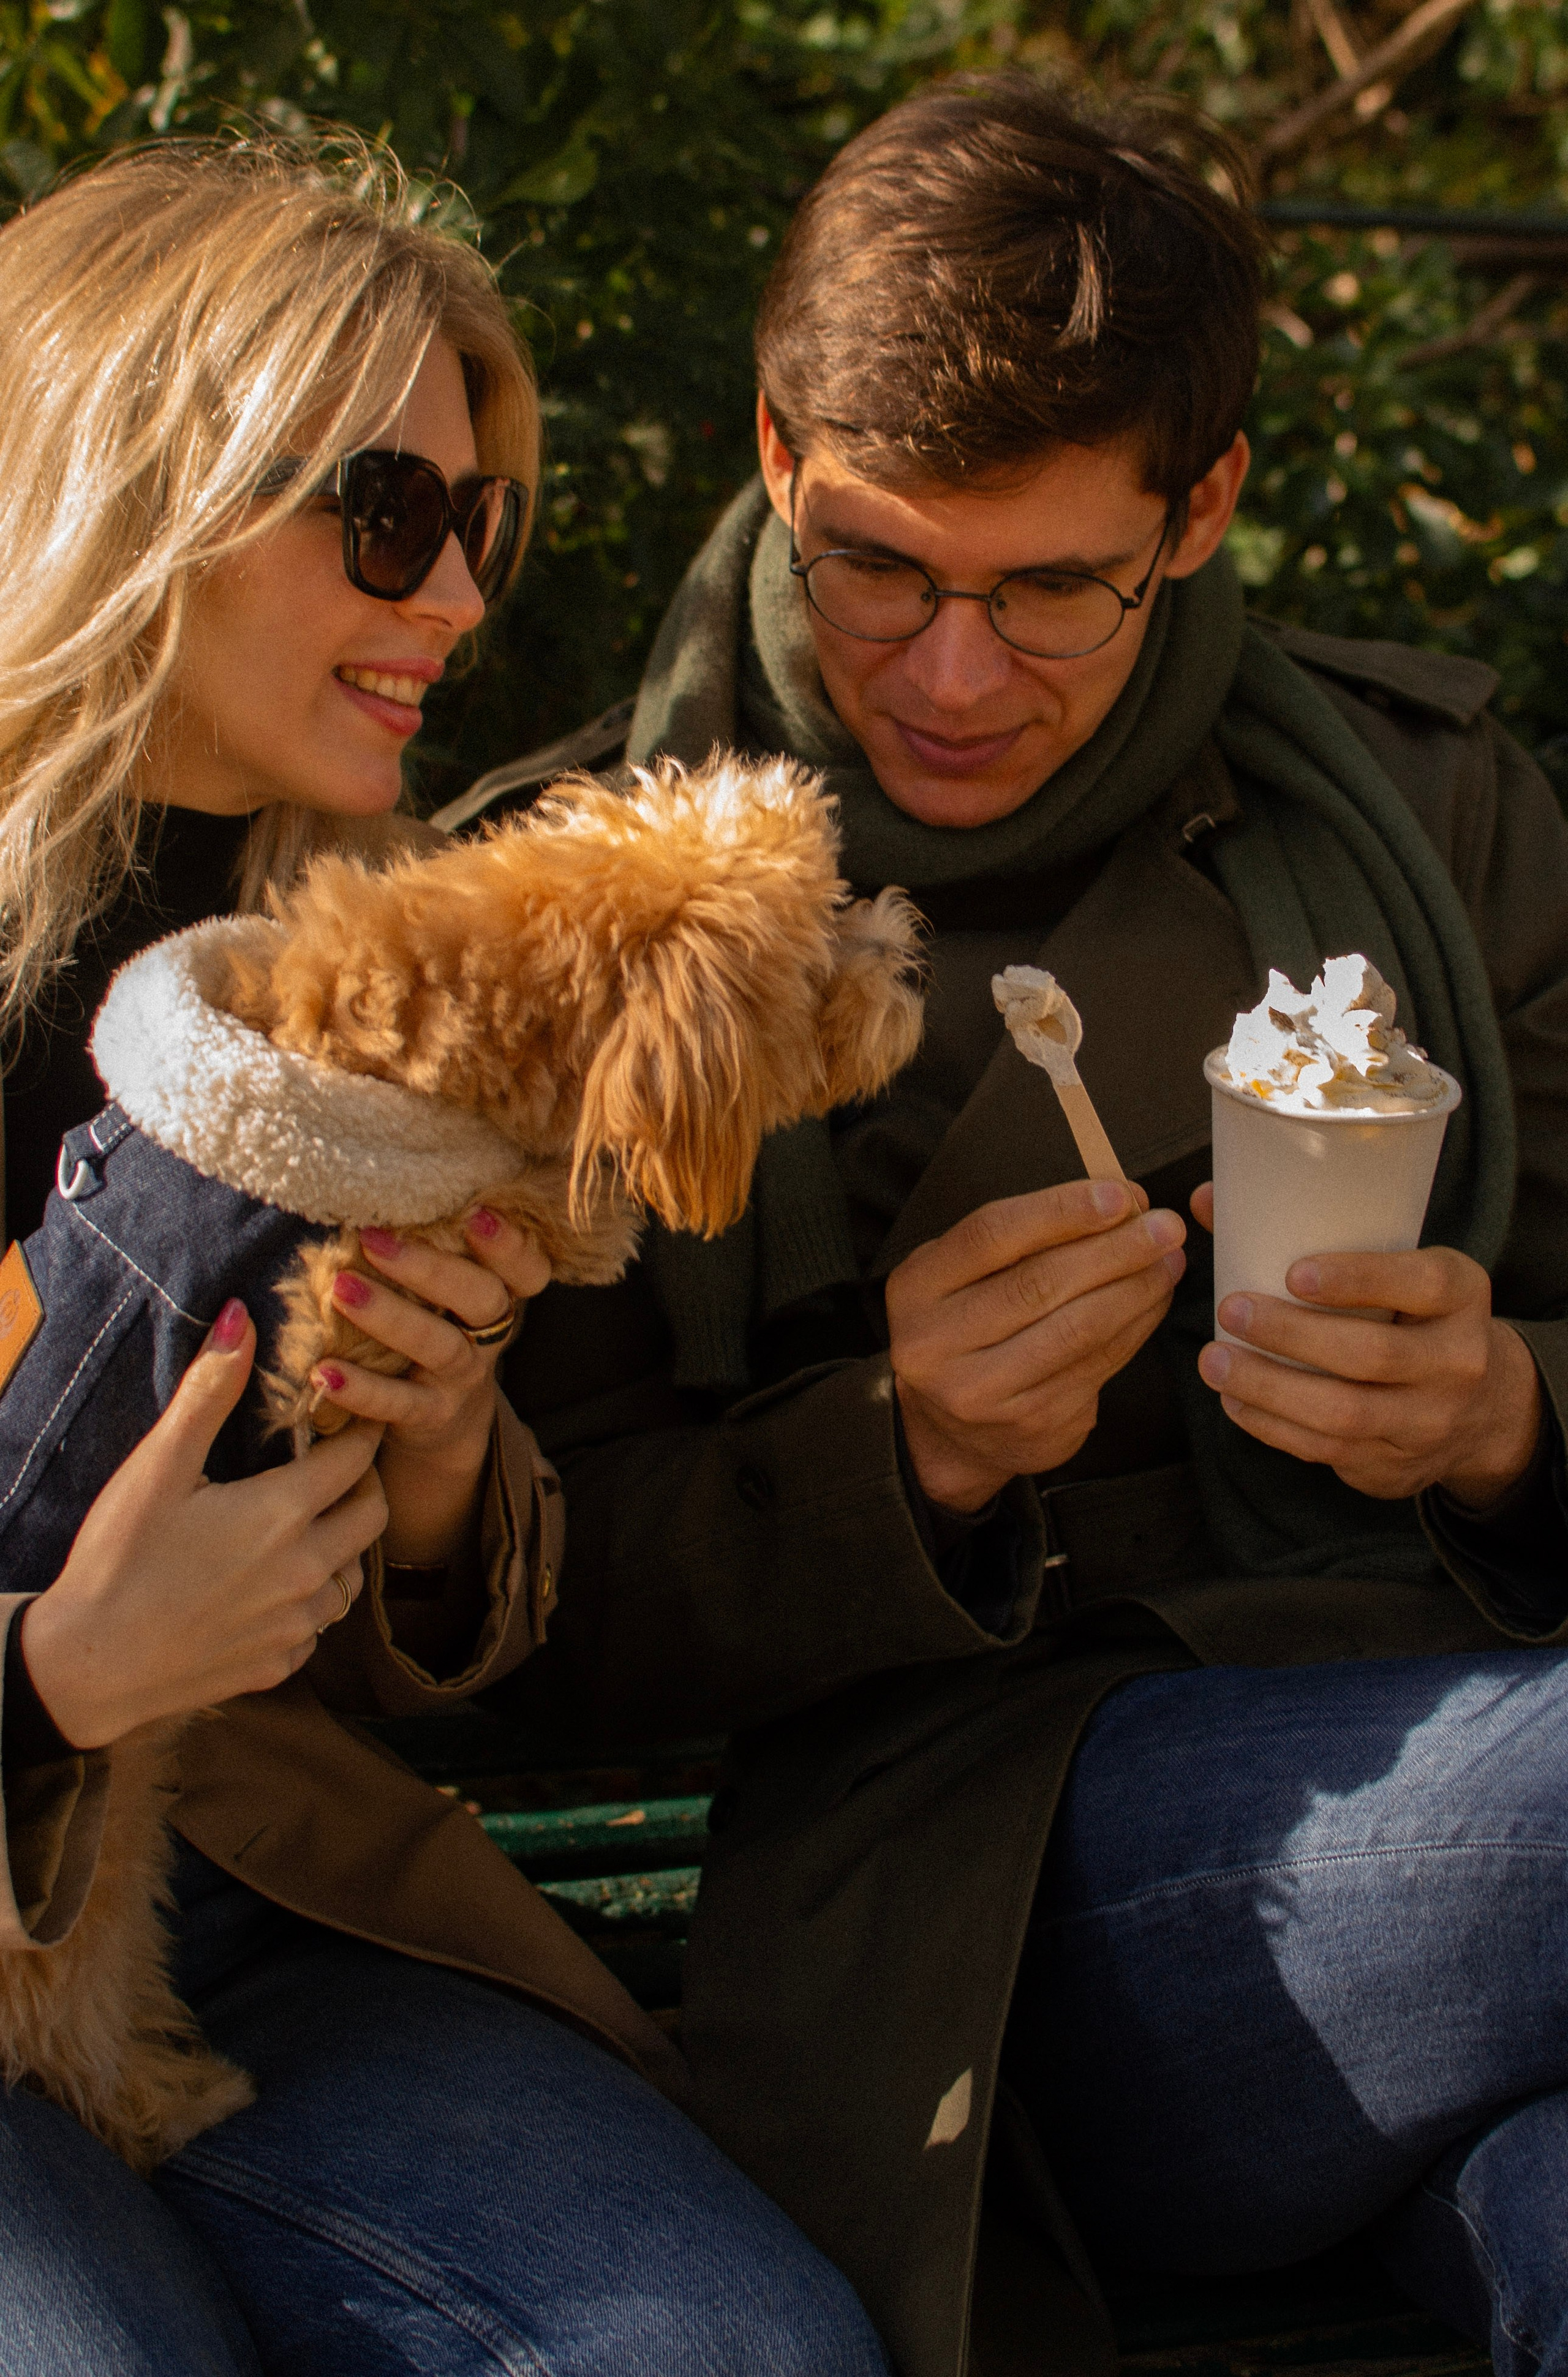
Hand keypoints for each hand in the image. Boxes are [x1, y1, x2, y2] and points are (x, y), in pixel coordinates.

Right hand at [22, 1300, 386, 1748]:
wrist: (86, 1666)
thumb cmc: (118, 1559)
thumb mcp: (159, 1467)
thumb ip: (209, 1392)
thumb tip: (243, 1318)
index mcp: (283, 1515)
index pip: (357, 1458)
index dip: (359, 1432)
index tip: (351, 1419)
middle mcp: (305, 1571)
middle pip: (372, 1515)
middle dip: (363, 1486)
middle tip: (336, 1470)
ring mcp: (296, 1624)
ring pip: (351, 1576)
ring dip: (341, 1549)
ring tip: (308, 1529)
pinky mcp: (281, 1664)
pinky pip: (319, 1625)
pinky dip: (310, 1601)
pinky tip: (276, 1588)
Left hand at [315, 1208, 550, 1565]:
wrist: (441, 1421)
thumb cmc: (432, 1327)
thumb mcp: (444, 1291)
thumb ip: (429, 1249)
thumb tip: (366, 1196)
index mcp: (499, 1292)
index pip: (527, 1268)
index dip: (509, 1244)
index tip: (474, 1213)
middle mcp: (491, 1333)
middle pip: (482, 1298)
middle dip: (428, 1267)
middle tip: (372, 1238)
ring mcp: (464, 1377)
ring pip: (441, 1346)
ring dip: (389, 1316)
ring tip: (340, 1291)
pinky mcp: (432, 1416)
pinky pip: (400, 1404)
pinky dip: (362, 1389)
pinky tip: (324, 1373)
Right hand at [887, 1178, 1186, 1512]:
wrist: (950, 1429)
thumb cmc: (968, 1325)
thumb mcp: (966, 1273)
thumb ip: (1025, 1236)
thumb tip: (1119, 1201)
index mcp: (916, 1288)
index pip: (991, 1235)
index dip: (1061, 1210)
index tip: (1121, 1195)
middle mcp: (936, 1343)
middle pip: (1039, 1283)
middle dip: (1115, 1249)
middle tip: (1165, 1226)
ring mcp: (982, 1390)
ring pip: (1076, 1329)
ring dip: (1135, 1288)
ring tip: (1169, 1260)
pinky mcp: (1030, 1423)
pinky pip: (1097, 1365)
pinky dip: (1136, 1326)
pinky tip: (1154, 1300)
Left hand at [1190, 1183, 1541, 1505]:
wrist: (1482, 1406)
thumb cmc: (1412, 1314)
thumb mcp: (1399, 1267)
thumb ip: (1311, 1230)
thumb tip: (1203, 1199)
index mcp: (1462, 1293)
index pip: (1422, 1283)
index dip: (1358, 1278)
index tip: (1293, 1272)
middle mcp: (1458, 1359)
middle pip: (1372, 1354)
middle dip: (1292, 1335)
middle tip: (1232, 1310)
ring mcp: (1430, 1420)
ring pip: (1344, 1413)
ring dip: (1268, 1389)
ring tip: (1214, 1361)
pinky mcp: (1396, 1464)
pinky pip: (1328, 1450)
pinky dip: (1273, 1427)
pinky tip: (1235, 1402)